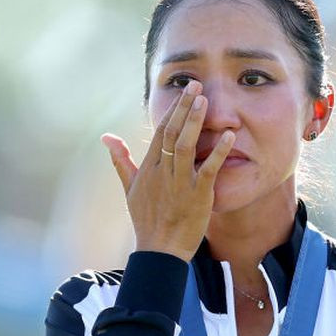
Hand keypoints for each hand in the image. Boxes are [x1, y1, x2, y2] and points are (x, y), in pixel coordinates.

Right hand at [101, 80, 235, 262]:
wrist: (159, 250)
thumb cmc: (146, 220)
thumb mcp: (129, 188)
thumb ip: (121, 160)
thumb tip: (106, 138)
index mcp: (149, 167)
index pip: (161, 131)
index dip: (173, 110)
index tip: (184, 92)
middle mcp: (162, 171)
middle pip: (172, 132)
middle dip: (184, 106)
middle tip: (196, 85)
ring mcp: (179, 182)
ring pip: (186, 145)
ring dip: (195, 121)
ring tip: (204, 99)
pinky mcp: (197, 195)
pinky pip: (208, 169)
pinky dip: (219, 152)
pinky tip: (229, 136)